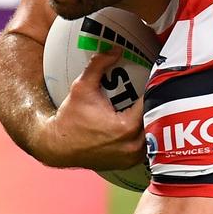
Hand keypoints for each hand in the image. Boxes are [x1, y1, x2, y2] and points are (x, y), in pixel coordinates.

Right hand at [37, 48, 146, 169]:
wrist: (57, 146)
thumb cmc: (69, 118)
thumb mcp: (81, 87)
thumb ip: (99, 65)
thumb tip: (116, 50)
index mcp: (126, 127)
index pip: (151, 104)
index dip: (154, 91)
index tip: (154, 80)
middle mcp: (133, 145)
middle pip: (156, 120)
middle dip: (155, 105)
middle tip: (155, 91)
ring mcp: (132, 157)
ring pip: (153, 135)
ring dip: (153, 121)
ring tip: (151, 106)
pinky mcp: (128, 163)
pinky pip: (146, 146)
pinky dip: (145, 135)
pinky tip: (142, 122)